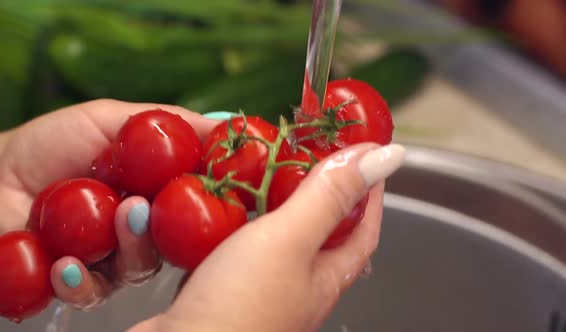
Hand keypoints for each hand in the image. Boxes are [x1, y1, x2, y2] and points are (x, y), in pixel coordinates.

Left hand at [0, 99, 218, 309]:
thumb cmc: (51, 143)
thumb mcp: (111, 118)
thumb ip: (168, 121)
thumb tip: (228, 125)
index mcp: (158, 190)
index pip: (200, 200)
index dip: (213, 198)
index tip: (220, 188)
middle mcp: (144, 227)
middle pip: (177, 238)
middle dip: (169, 224)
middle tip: (147, 205)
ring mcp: (115, 258)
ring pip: (141, 266)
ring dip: (130, 247)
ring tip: (114, 221)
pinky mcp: (83, 282)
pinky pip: (93, 292)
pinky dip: (81, 281)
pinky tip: (65, 265)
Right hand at [130, 142, 405, 331]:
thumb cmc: (240, 305)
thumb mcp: (291, 239)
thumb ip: (330, 197)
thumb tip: (388, 157)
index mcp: (326, 277)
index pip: (365, 229)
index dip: (370, 192)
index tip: (367, 156)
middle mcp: (297, 287)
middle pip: (320, 231)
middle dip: (318, 190)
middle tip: (306, 153)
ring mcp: (258, 290)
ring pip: (272, 237)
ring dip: (270, 204)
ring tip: (260, 169)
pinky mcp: (220, 289)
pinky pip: (232, 246)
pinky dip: (229, 222)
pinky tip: (214, 207)